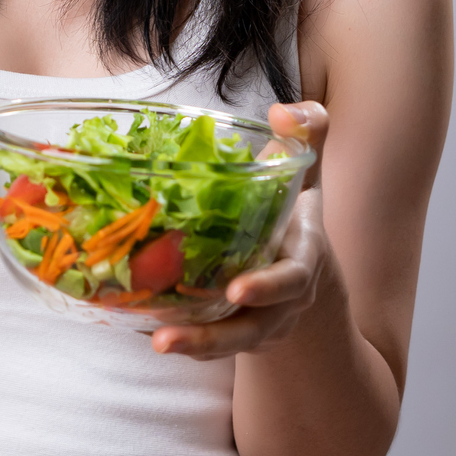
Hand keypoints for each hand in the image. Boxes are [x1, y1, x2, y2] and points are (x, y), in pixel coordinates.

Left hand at [152, 102, 337, 360]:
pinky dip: (185, 340)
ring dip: (193, 345)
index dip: (268, 286)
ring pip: (229, 341)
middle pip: (255, 324)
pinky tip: (151, 330)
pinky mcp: (233, 331)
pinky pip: (210, 342)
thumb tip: (285, 110)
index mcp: (301, 257)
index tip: (237, 289)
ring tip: (157, 342)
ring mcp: (259, 321)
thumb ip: (304, 135)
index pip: (292, 278)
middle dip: (215, 334)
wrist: (303, 272)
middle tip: (168, 335)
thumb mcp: (304, 173)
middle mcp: (283, 299)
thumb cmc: (294, 213)